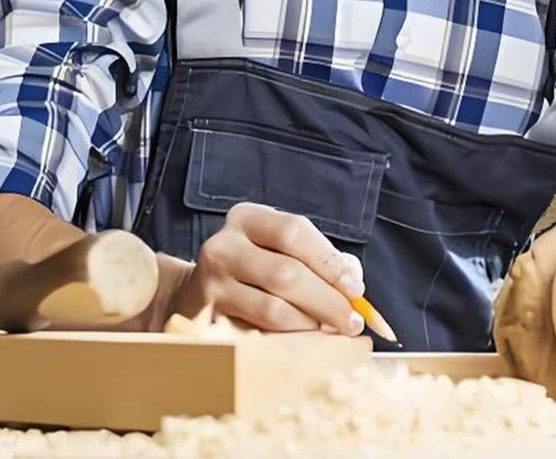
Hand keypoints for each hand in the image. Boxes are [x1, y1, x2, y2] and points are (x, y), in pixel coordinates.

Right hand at [168, 202, 366, 334]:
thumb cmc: (255, 270)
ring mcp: (213, 280)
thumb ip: (321, 260)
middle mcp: (225, 243)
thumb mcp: (282, 250)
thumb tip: (353, 281)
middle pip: (287, 272)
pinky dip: (289, 338)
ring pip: (275, 308)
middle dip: (328, 300)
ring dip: (311, 323)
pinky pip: (260, 332)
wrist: (199, 294)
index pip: (294, 231)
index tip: (356, 289)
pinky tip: (302, 337)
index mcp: (247, 218)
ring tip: (328, 329)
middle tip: (352, 321)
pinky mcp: (209, 316)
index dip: (330, 261)